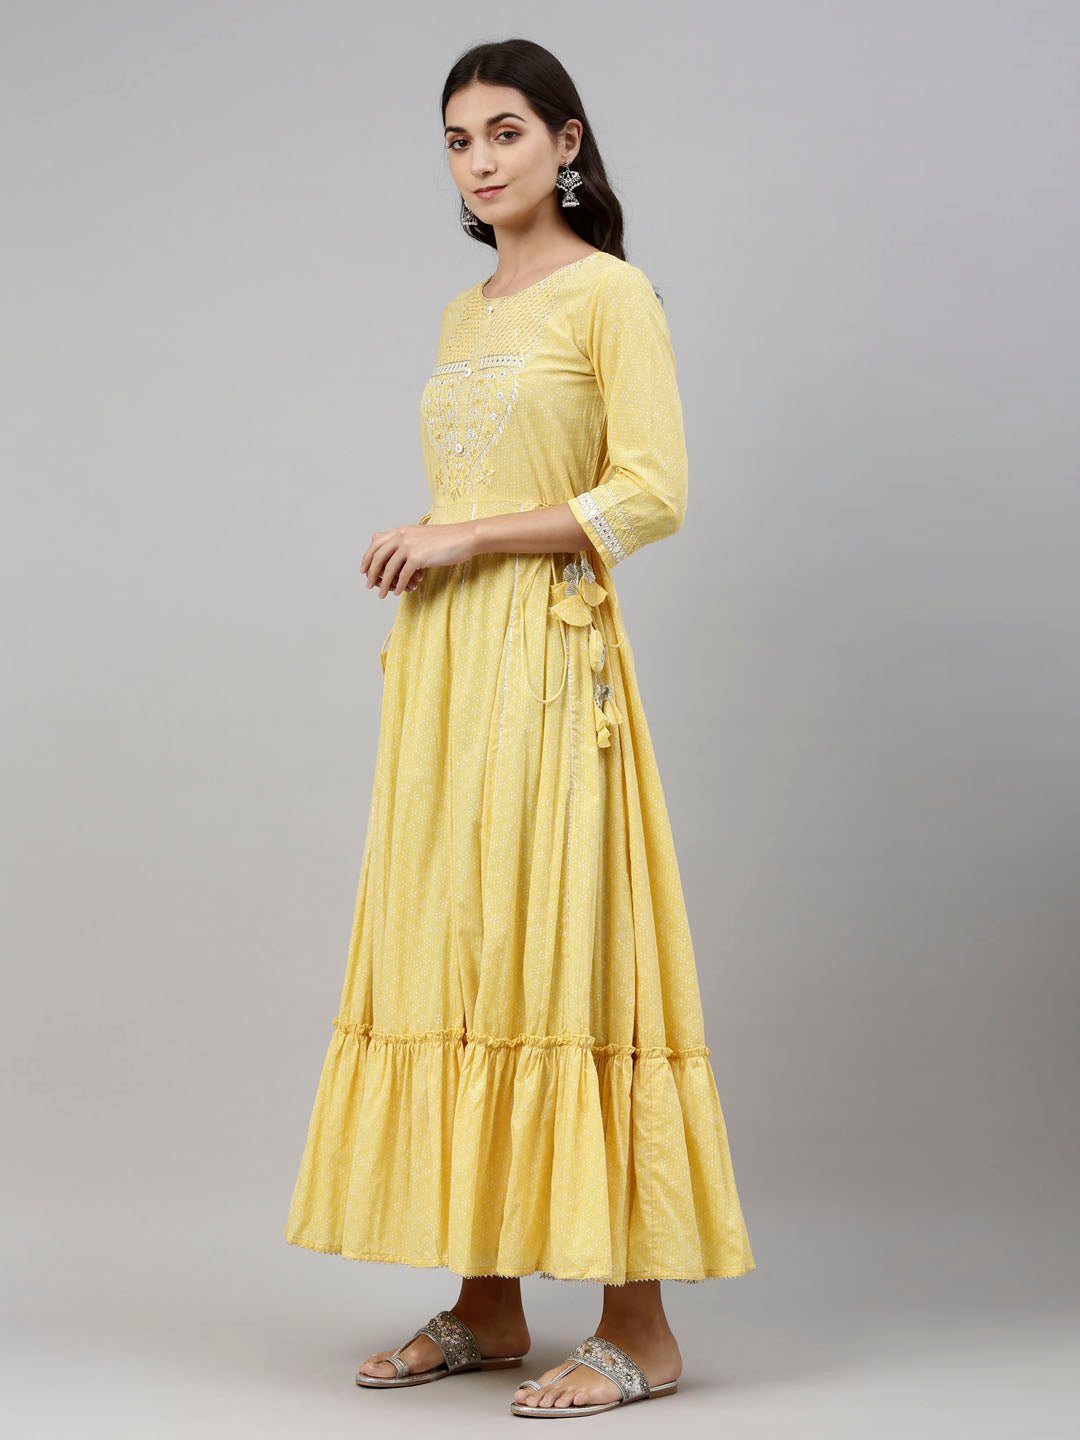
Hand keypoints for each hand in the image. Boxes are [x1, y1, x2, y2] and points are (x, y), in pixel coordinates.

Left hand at [360, 520, 474, 597]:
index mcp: (401, 530)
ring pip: (388, 568)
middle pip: (377, 555)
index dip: (367, 557)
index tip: (364, 569)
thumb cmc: (446, 539)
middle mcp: (402, 535)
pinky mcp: (418, 557)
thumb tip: (398, 556)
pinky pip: (402, 575)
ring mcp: (409, 545)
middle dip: (371, 572)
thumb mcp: (422, 536)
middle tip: (368, 584)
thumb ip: (408, 542)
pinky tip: (398, 593)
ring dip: (383, 583)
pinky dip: (399, 586)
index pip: (376, 543)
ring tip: (381, 594)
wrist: (464, 537)